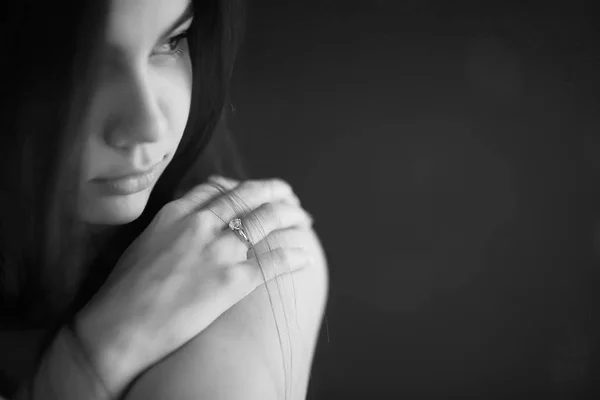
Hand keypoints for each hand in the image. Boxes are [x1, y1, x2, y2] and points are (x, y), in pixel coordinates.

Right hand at [73, 177, 313, 395]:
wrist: (120, 327)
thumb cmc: (125, 292)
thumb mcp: (145, 243)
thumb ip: (173, 226)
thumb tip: (192, 223)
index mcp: (177, 213)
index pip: (220, 189)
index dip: (244, 187)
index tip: (257, 190)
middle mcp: (201, 224)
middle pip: (249, 197)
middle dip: (275, 192)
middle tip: (289, 195)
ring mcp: (219, 251)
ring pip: (266, 222)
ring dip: (291, 217)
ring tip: (304, 219)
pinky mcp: (232, 280)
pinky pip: (273, 262)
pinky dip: (293, 256)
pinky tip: (305, 256)